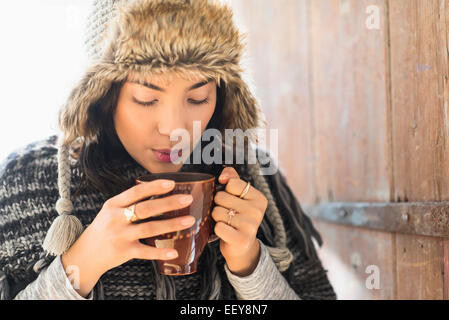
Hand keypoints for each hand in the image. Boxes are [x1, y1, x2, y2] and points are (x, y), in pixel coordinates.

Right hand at [61, 179, 195, 296]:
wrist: (86, 254)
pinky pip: (145, 252)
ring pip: (149, 229)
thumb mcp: (112, 210)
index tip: (172, 183)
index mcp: (114, 204)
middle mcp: (116, 219)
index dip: (154, 187)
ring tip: (189, 220)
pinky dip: (160, 253)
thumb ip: (131, 201)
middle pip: (145, 209)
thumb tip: (160, 188)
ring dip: (171, 224)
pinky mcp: (124, 252)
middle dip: (169, 203)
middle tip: (188, 199)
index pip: (136, 192)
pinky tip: (174, 252)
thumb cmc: (105, 227)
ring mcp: (120, 236)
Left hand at [212, 167, 267, 276]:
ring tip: (226, 223)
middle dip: (218, 205)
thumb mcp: (238, 197)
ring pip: (217, 212)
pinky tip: (225, 233)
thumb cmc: (237, 217)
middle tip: (227, 214)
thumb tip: (223, 175)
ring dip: (216, 218)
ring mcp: (251, 226)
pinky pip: (218, 227)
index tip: (232, 201)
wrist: (241, 247)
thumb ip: (232, 178)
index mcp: (259, 198)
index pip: (232, 183)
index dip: (225, 191)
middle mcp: (257, 211)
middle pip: (221, 197)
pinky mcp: (241, 240)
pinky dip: (216, 230)